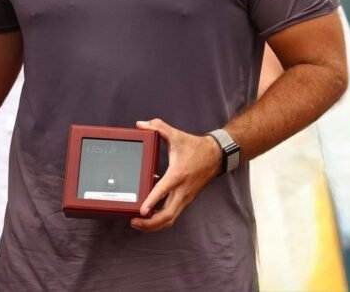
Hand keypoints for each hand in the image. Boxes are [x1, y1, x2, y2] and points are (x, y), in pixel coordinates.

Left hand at [130, 118, 220, 232]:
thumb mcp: (176, 135)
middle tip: (133, 221)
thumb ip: (158, 127)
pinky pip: (173, 214)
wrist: (216, 156)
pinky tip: (150, 214)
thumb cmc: (195, 147)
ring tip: (138, 223)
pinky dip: (161, 219)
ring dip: (155, 225)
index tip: (141, 210)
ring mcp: (185, 198)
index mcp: (178, 174)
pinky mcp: (186, 200)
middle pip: (167, 216)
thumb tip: (141, 124)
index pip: (163, 191)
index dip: (152, 201)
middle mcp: (182, 190)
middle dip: (150, 224)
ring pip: (170, 219)